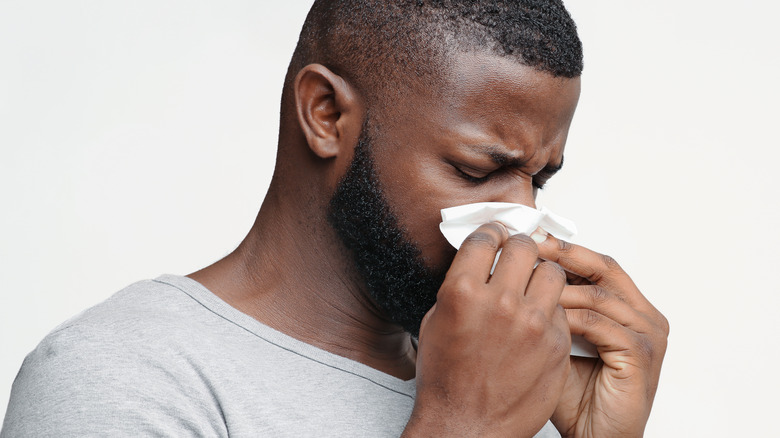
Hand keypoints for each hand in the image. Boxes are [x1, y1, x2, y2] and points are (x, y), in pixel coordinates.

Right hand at [403, 223, 570, 436]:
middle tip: (517, 255)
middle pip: (524, 247)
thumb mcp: (437, 322)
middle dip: (520, 247)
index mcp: (463, 292)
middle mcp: (500, 302)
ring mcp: (532, 323)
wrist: (467, 425)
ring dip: (541, 275)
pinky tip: (537, 323)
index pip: (487, 237)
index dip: (492, 232)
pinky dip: (550, 311)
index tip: (497, 235)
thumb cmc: (447, 379)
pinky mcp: (556, 344)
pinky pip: (560, 309)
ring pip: (552, 273)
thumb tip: (480, 261)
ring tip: (533, 287)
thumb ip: (461, 287)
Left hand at [536, 235, 669, 437]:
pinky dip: (568, 317)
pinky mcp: (641, 354)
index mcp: (629, 309)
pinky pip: (600, 324)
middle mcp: (644, 316)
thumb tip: (514, 274)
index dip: (563, 250)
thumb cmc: (576, 397)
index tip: (528, 240)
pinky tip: (542, 315)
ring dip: (558, 288)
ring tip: (525, 283)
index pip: (595, 266)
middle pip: (603, 268)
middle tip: (529, 246)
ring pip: (599, 294)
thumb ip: (550, 309)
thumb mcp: (557, 341)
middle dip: (562, 255)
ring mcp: (648, 334)